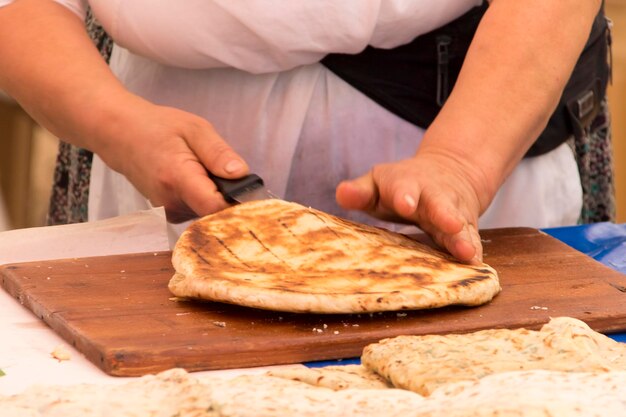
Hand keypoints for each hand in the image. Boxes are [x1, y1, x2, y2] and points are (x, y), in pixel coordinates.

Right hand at [96, 98, 247, 222]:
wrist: (119, 135)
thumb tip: (241, 174)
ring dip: (218, 198)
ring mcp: (168, 211)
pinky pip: (199, 212)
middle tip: (230, 175)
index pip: (215, 208)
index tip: (251, 194)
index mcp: (178, 178)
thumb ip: (218, 153)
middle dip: (230, 199)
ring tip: (209, 173)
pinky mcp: (169, 213)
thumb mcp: (194, 129)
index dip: (238, 204)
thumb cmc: (157, 127)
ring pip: (209, 215)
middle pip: (216, 214)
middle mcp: (171, 202)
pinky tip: (201, 182)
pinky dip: (206, 200)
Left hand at [336, 152, 485, 263]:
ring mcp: (452, 211)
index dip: (404, 195)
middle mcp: (433, 195)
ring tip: (467, 253)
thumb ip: (361, 191)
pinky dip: (474, 250)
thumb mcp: (379, 183)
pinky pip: (471, 238)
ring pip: (459, 224)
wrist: (450, 170)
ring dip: (462, 238)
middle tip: (450, 224)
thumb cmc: (400, 186)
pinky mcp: (466, 227)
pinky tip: (476, 264)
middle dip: (444, 213)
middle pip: (439, 203)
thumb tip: (341, 194)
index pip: (403, 186)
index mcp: (406, 183)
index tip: (405, 203)